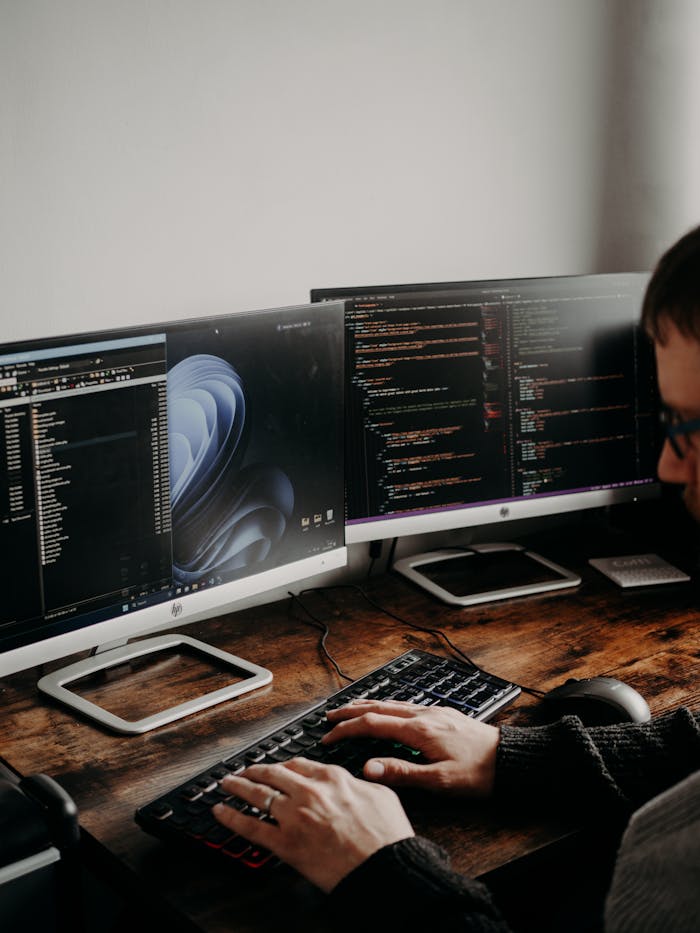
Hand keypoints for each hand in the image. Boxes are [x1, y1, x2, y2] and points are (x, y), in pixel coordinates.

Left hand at [213, 757, 413, 891]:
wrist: (383, 867)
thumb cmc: (387, 836)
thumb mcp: (380, 795)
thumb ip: (359, 783)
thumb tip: (352, 781)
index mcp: (332, 778)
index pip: (299, 764)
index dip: (283, 765)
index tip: (277, 767)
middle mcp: (309, 792)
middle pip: (273, 774)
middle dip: (254, 770)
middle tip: (244, 771)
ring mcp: (294, 817)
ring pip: (257, 794)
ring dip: (237, 786)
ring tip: (226, 783)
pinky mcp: (285, 844)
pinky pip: (250, 827)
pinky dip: (231, 818)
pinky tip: (219, 811)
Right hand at [323, 700, 499, 795]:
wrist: (510, 760)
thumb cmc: (479, 773)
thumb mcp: (439, 781)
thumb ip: (401, 773)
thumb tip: (367, 768)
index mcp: (419, 730)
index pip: (372, 724)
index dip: (346, 730)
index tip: (327, 738)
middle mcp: (424, 714)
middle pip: (378, 707)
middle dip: (350, 711)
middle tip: (329, 717)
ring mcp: (433, 711)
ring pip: (391, 703)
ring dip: (367, 705)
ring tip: (350, 709)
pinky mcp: (442, 713)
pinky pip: (405, 704)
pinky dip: (386, 706)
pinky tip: (387, 711)